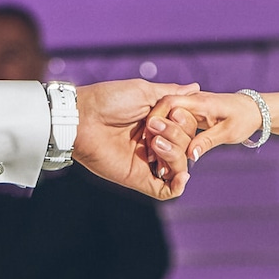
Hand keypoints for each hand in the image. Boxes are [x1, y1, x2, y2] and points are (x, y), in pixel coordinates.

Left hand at [74, 80, 198, 199]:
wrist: (83, 117)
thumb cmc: (109, 100)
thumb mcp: (144, 91)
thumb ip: (172, 94)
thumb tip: (196, 88)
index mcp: (158, 123)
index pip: (188, 128)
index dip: (186, 121)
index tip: (173, 111)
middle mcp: (155, 143)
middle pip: (186, 146)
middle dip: (176, 134)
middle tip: (153, 125)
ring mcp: (148, 162)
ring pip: (179, 167)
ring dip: (174, 153)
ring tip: (154, 142)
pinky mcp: (138, 178)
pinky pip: (165, 190)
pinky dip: (177, 184)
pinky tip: (181, 174)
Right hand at [148, 90, 264, 162]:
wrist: (253, 109)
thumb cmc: (244, 119)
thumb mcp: (229, 133)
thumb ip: (207, 142)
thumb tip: (189, 155)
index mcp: (200, 102)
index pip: (169, 102)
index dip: (157, 118)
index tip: (152, 138)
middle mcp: (192, 100)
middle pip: (162, 108)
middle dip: (153, 127)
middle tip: (150, 150)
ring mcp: (190, 104)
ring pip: (166, 114)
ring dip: (158, 131)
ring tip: (154, 152)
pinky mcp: (190, 110)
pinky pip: (173, 118)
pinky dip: (166, 131)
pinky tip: (163, 146)